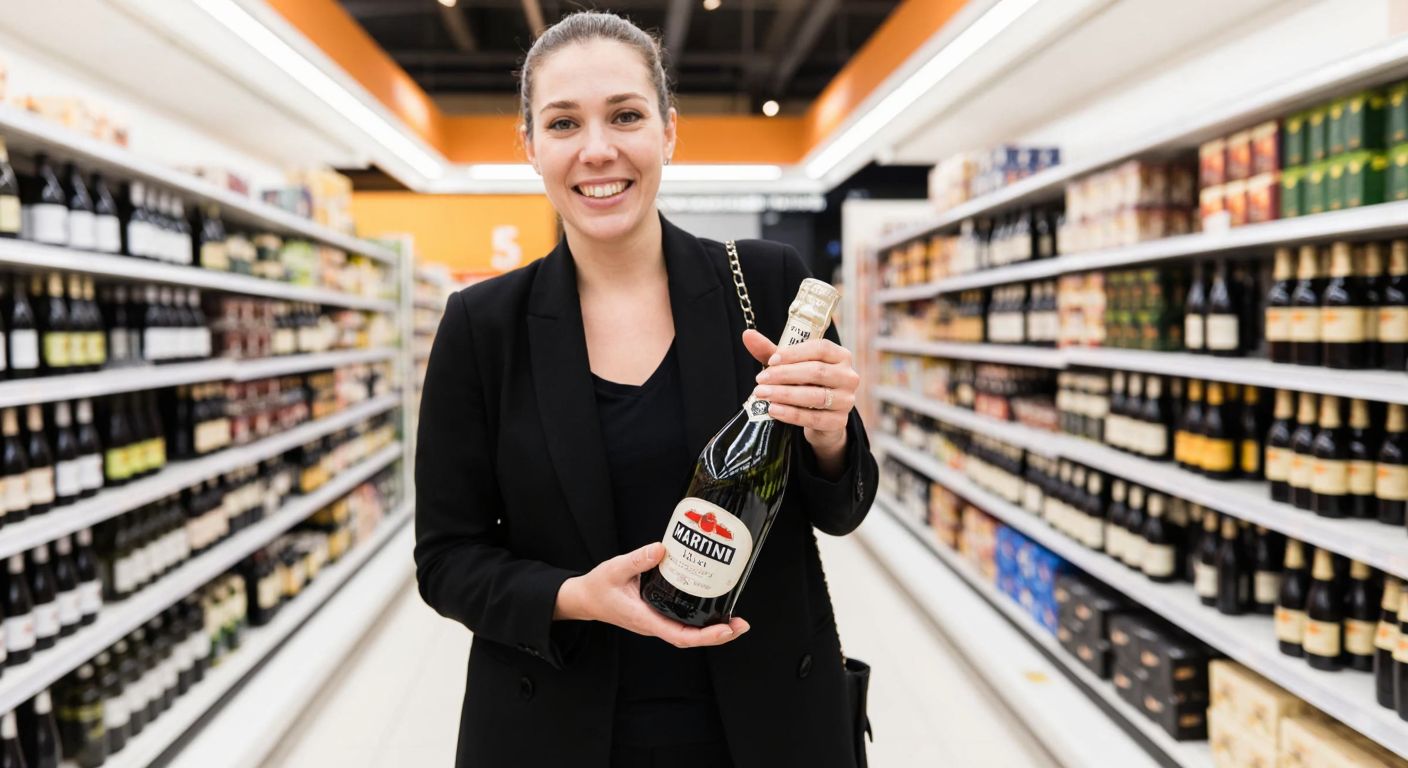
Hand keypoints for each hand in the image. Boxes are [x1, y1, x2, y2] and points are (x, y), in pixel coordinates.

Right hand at [554, 542, 749, 647]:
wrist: (585, 598)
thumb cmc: (598, 587)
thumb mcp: (614, 569)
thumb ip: (637, 559)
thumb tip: (662, 549)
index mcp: (645, 619)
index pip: (680, 636)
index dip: (706, 635)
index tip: (726, 630)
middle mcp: (654, 624)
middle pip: (691, 638)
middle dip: (718, 635)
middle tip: (741, 624)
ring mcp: (656, 620)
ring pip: (688, 632)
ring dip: (713, 629)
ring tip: (735, 618)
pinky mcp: (658, 613)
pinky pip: (682, 621)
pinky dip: (700, 618)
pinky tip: (713, 605)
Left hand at [742, 329, 858, 459]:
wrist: (821, 418)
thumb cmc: (806, 384)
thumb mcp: (790, 366)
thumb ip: (771, 351)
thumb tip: (747, 335)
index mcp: (840, 356)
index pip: (820, 348)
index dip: (794, 353)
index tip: (771, 360)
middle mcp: (848, 376)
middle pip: (816, 371)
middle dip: (784, 375)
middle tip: (760, 380)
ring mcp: (847, 400)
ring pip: (815, 396)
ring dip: (785, 394)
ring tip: (762, 394)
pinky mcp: (839, 422)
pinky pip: (814, 418)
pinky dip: (791, 414)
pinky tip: (773, 410)